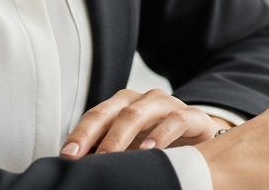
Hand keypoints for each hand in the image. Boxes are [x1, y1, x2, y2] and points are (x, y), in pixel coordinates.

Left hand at [60, 89, 222, 157]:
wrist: (202, 137)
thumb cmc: (159, 142)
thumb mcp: (132, 147)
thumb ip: (109, 153)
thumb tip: (79, 169)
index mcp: (124, 105)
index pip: (96, 116)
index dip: (80, 134)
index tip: (66, 155)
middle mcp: (143, 100)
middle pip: (113, 111)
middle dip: (92, 134)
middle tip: (79, 157)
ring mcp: (167, 105)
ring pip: (139, 113)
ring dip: (120, 135)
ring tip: (107, 155)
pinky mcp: (191, 116)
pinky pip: (175, 120)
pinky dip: (161, 134)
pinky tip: (151, 150)